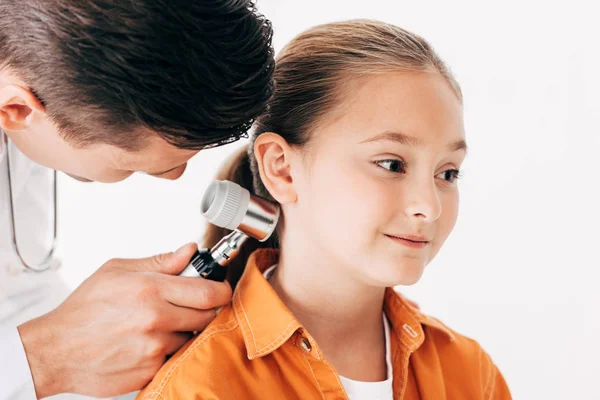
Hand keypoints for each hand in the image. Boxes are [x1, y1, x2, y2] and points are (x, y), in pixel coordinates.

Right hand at [18, 243, 230, 398]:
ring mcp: (154, 349)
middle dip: (205, 309)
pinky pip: (175, 358)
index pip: (208, 291)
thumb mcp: (117, 272)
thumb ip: (160, 262)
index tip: (218, 288)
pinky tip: (148, 343)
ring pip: (192, 337)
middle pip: (208, 315)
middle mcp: (156, 320)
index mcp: (150, 290)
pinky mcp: (150, 371)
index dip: (219, 289)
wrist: (55, 350)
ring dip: (184, 331)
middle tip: (189, 305)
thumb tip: (189, 251)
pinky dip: (169, 351)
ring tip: (159, 325)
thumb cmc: (83, 309)